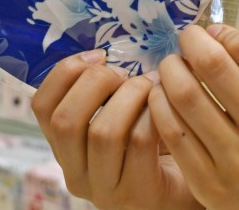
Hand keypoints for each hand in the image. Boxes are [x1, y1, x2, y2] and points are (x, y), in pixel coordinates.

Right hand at [31, 50, 202, 209]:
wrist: (196, 180)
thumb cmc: (157, 139)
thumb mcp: (122, 114)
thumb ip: (107, 89)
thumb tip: (108, 45)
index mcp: (65, 148)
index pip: (42, 106)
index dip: (66, 72)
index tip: (99, 55)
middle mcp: (76, 173)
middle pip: (66, 119)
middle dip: (97, 81)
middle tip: (126, 73)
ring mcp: (105, 190)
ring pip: (103, 132)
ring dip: (131, 95)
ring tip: (151, 85)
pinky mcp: (139, 194)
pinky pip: (140, 142)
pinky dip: (154, 114)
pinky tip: (167, 106)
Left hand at [149, 25, 238, 209]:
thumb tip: (214, 33)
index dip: (222, 31)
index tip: (211, 32)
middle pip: (213, 66)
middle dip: (190, 43)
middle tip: (184, 41)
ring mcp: (235, 160)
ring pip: (185, 97)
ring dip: (170, 71)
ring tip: (171, 67)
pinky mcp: (208, 183)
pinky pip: (172, 132)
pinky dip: (159, 104)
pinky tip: (161, 96)